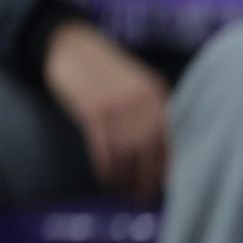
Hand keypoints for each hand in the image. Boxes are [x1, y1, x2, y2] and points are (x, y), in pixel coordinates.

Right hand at [42, 21, 168, 199]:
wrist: (71, 46)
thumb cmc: (108, 72)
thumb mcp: (139, 84)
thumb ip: (154, 111)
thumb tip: (167, 153)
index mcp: (157, 96)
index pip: (171, 140)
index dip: (169, 167)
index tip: (168, 187)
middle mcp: (141, 102)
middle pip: (150, 150)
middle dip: (148, 178)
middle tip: (144, 196)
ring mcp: (116, 105)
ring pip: (126, 152)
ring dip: (126, 177)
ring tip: (125, 191)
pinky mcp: (92, 110)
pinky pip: (102, 147)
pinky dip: (106, 167)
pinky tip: (106, 178)